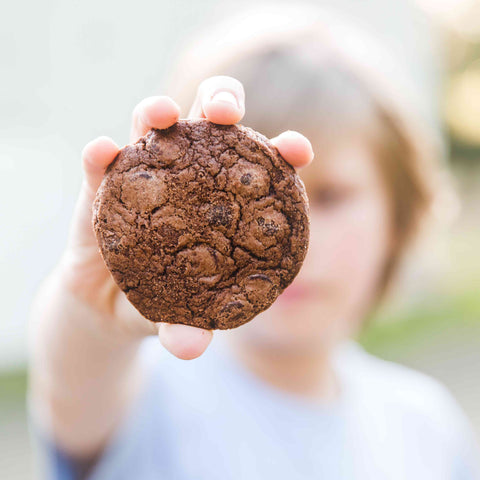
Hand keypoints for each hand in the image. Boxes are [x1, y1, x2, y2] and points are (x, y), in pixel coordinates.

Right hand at [57, 75, 313, 359]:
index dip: (282, 151)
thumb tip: (191, 348)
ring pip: (153, 127)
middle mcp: (187, 176)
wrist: (107, 304)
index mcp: (223, 201)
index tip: (298, 149)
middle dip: (221, 102)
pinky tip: (100, 152)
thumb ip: (187, 327)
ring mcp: (143, 177)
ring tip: (161, 114)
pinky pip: (99, 165)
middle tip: (225, 113)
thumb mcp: (178, 315)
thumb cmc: (161, 301)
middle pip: (209, 122)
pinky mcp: (99, 188)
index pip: (259, 164)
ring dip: (157, 111)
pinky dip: (100, 155)